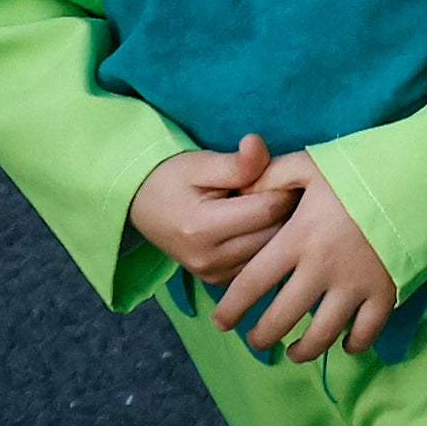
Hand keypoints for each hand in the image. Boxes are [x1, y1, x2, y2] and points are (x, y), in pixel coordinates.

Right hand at [130, 135, 295, 283]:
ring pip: (272, 252)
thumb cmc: (172, 179)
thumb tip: (258, 144)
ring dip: (278, 228)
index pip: (270, 209)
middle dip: (285, 208)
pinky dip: (265, 245)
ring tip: (262, 205)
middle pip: (276, 234)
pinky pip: (259, 264)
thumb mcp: (200, 163)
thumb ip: (236, 162)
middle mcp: (209, 259)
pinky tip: (254, 225)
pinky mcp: (219, 281)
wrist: (142, 205)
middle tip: (274, 188)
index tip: (279, 174)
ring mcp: (214, 275)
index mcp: (202, 228)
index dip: (283, 187)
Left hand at [214, 152, 397, 358]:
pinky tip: (344, 345)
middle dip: (261, 335)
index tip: (221, 321)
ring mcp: (355, 285)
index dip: (231, 308)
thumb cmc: (361, 170)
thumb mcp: (310, 164)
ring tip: (293, 352)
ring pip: (321, 334)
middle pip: (281, 318)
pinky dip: (354, 343)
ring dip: (303, 350)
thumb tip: (239, 193)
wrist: (422, 176)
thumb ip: (270, 176)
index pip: (251, 284)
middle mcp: (322, 269)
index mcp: (298, 239)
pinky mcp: (385, 291)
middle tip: (254, 339)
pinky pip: (366, 330)